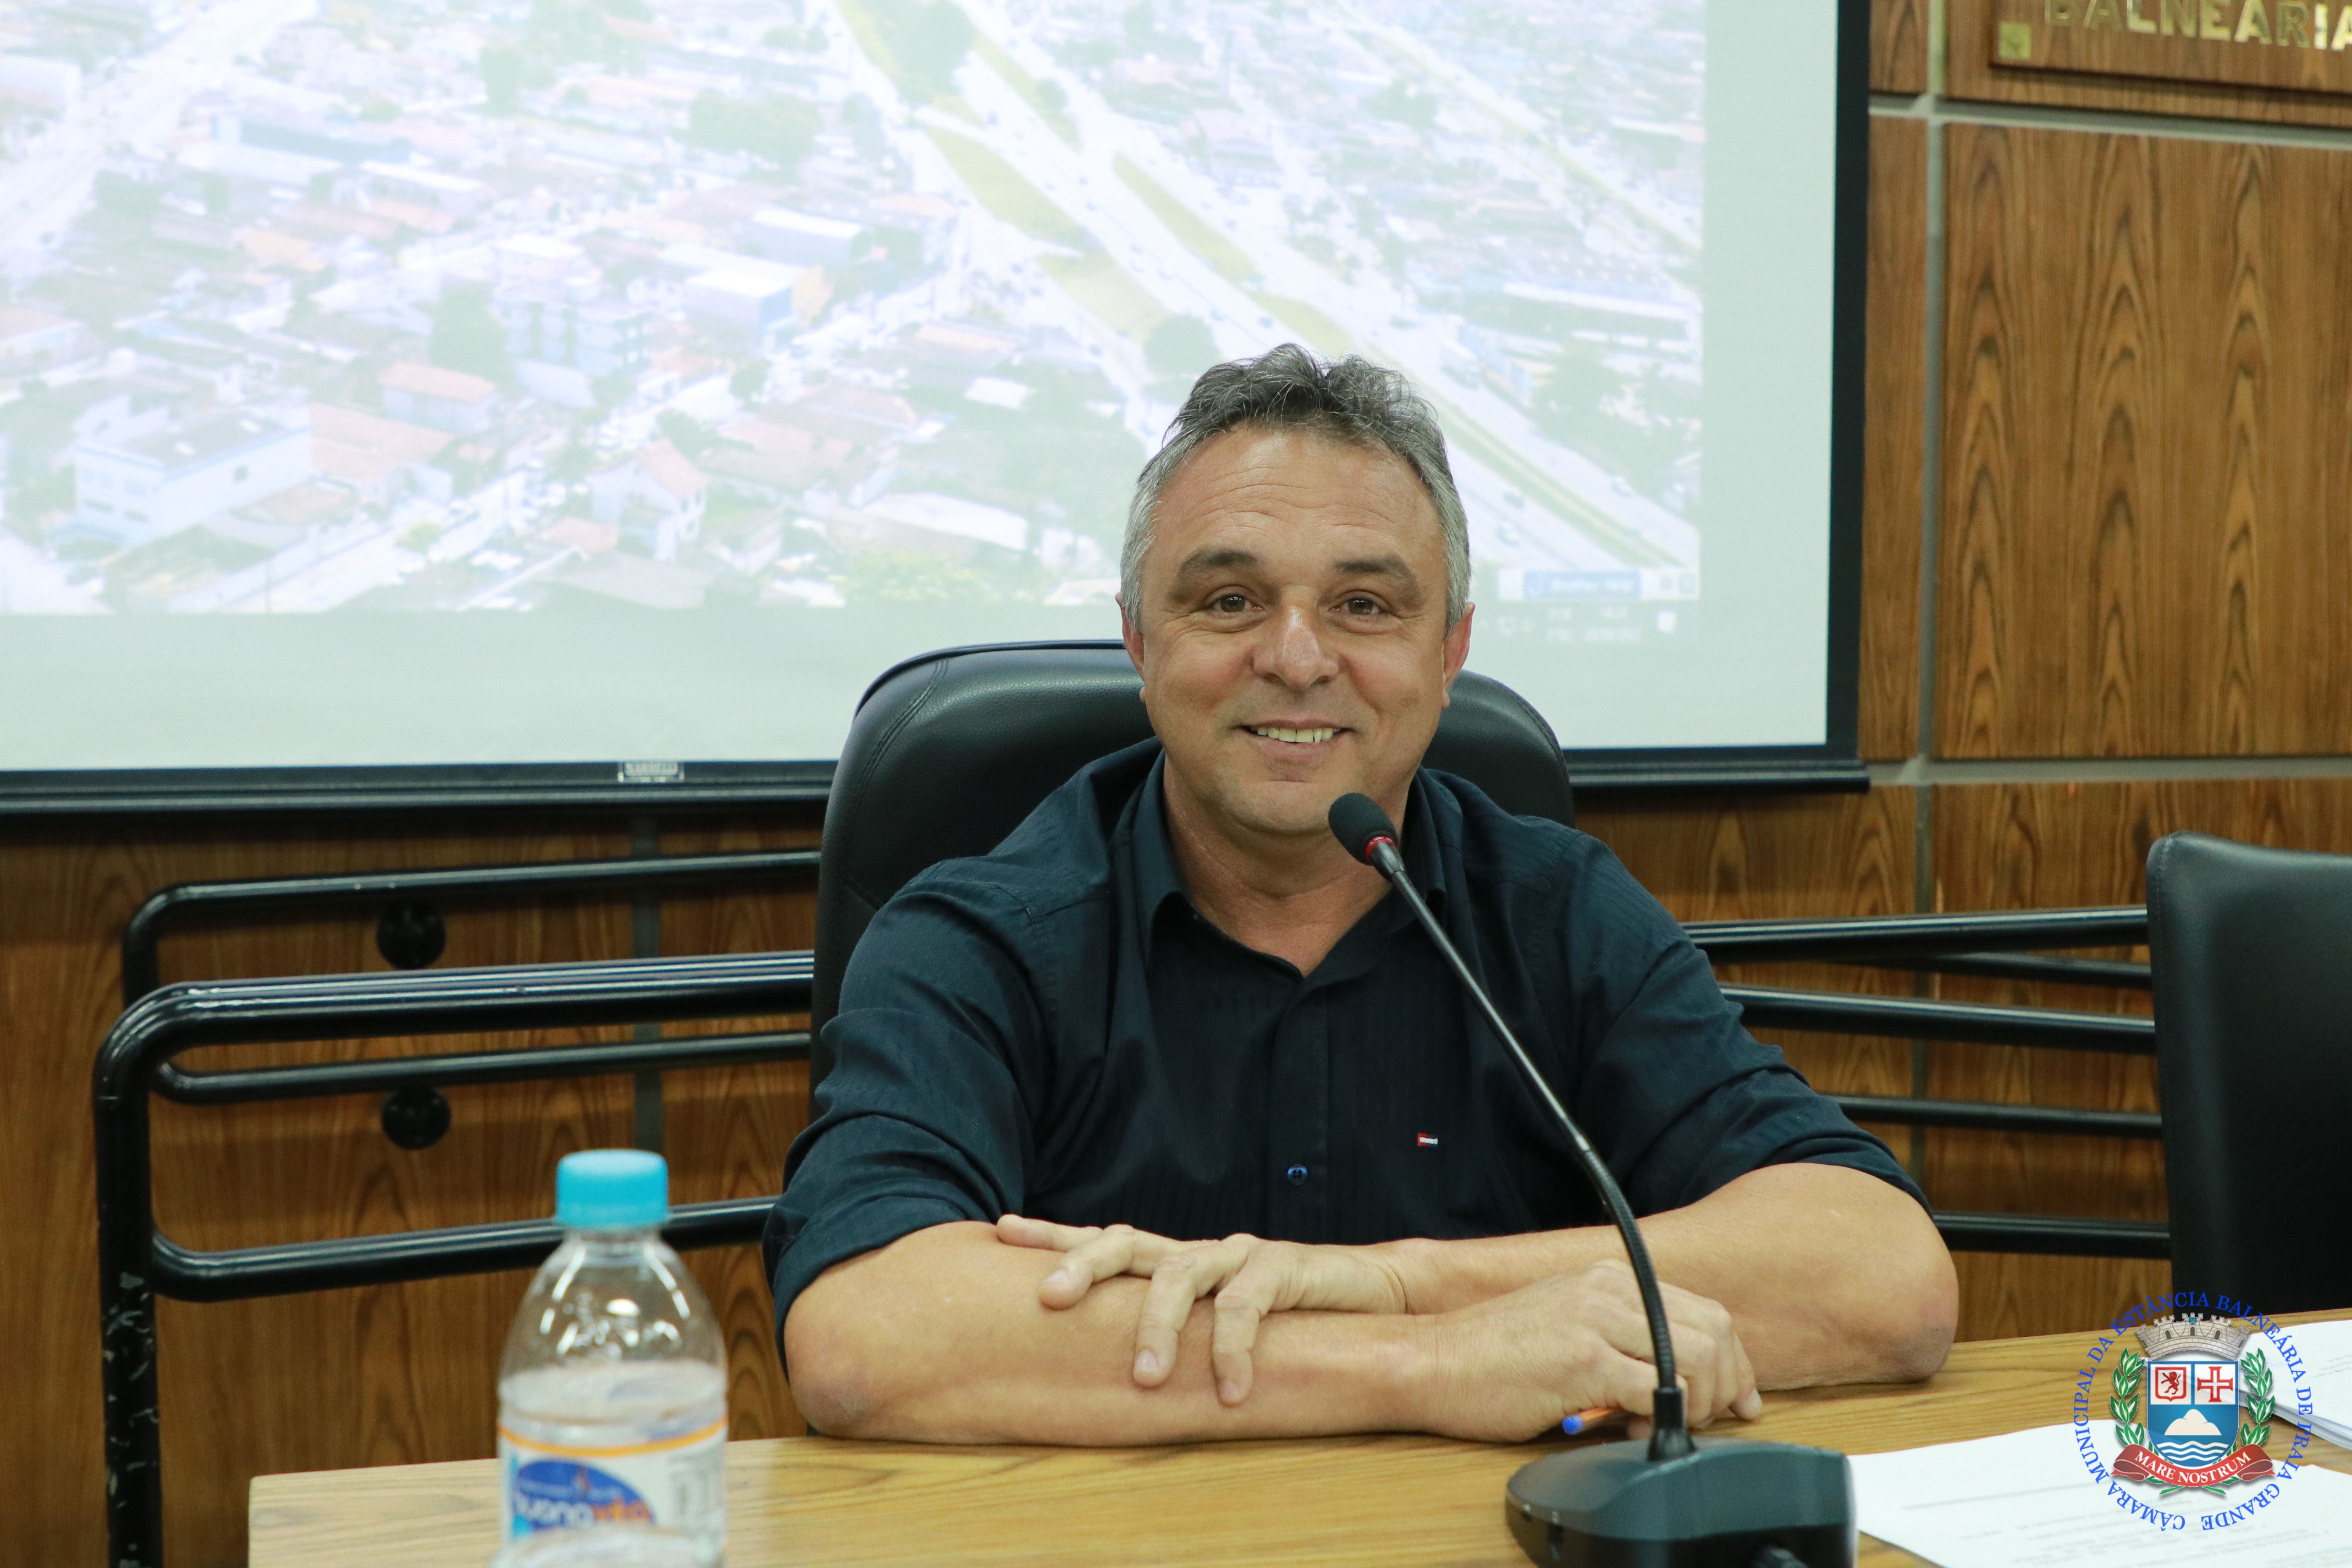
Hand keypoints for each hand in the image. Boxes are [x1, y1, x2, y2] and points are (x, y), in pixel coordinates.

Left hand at [996, 1214, 1406, 1402]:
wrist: (1368, 1297)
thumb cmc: (1283, 1318)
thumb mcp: (1213, 1324)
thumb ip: (1171, 1331)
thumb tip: (1109, 1374)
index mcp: (1174, 1262)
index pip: (1105, 1240)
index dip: (1054, 1235)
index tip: (1000, 1228)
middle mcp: (1198, 1251)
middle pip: (1126, 1242)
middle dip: (1082, 1265)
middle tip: (1048, 1299)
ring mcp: (1237, 1254)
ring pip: (1181, 1276)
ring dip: (1159, 1328)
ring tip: (1147, 1378)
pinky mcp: (1281, 1267)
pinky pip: (1246, 1307)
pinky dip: (1234, 1350)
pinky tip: (1232, 1390)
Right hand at [1417, 1258, 1761, 1442]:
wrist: (1430, 1361)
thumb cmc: (1490, 1355)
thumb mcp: (1566, 1326)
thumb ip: (1617, 1338)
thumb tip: (1670, 1378)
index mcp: (1607, 1278)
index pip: (1705, 1311)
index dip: (1732, 1363)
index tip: (1735, 1399)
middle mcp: (1608, 1289)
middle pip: (1714, 1332)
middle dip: (1724, 1386)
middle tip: (1701, 1420)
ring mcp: (1596, 1321)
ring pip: (1696, 1360)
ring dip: (1697, 1404)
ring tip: (1664, 1425)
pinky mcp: (1582, 1360)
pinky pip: (1658, 1391)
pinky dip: (1662, 1421)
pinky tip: (1634, 1433)